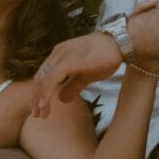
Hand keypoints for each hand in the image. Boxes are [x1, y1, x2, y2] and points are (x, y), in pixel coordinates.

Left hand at [30, 0, 158, 117]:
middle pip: (40, 77)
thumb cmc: (106, 56)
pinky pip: (52, 77)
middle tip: (37, 115)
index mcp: (60, 54)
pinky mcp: (71, 60)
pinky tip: (46, 104)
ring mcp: (63, 55)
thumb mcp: (86, 75)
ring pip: (44, 78)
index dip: (39, 92)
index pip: (44, 75)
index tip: (39, 109)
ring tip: (41, 113)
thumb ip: (73, 86)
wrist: (121, 43)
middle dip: (36, 97)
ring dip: (40, 97)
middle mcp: (58, 53)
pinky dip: (46, 91)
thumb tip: (61, 99)